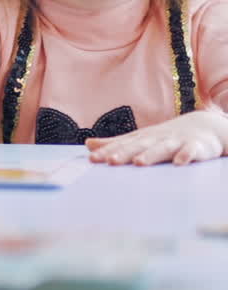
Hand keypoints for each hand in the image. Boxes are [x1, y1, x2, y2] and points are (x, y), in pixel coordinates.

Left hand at [86, 109, 227, 165]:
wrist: (202, 126)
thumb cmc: (164, 137)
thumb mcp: (139, 139)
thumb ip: (114, 143)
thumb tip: (88, 144)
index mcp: (141, 139)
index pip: (121, 146)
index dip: (106, 152)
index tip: (92, 159)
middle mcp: (155, 139)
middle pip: (138, 147)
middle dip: (124, 153)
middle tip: (110, 161)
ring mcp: (175, 142)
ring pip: (161, 149)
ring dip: (150, 155)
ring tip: (139, 163)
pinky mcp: (194, 146)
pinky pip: (190, 151)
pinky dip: (185, 156)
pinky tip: (179, 164)